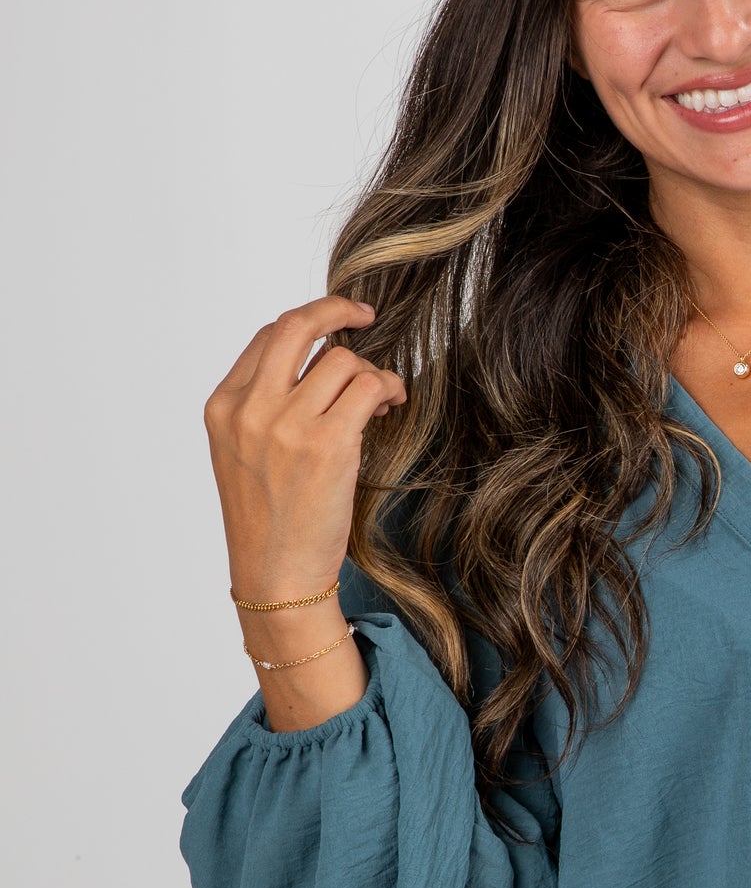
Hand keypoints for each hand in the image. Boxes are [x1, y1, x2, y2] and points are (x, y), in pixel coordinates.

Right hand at [204, 296, 406, 599]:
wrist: (276, 577)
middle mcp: (249, 409)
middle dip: (337, 310)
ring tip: (379, 400)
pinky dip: (387, 387)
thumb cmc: (270, 523)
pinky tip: (391, 405)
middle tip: (366, 316)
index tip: (335, 328)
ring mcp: (285, 425)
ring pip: (342, 360)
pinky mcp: (326, 444)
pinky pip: (368, 386)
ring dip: (370, 373)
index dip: (308, 325)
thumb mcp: (247, 456)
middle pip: (296, 326)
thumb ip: (269, 408)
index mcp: (224, 407)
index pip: (267, 338)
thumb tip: (328, 364)